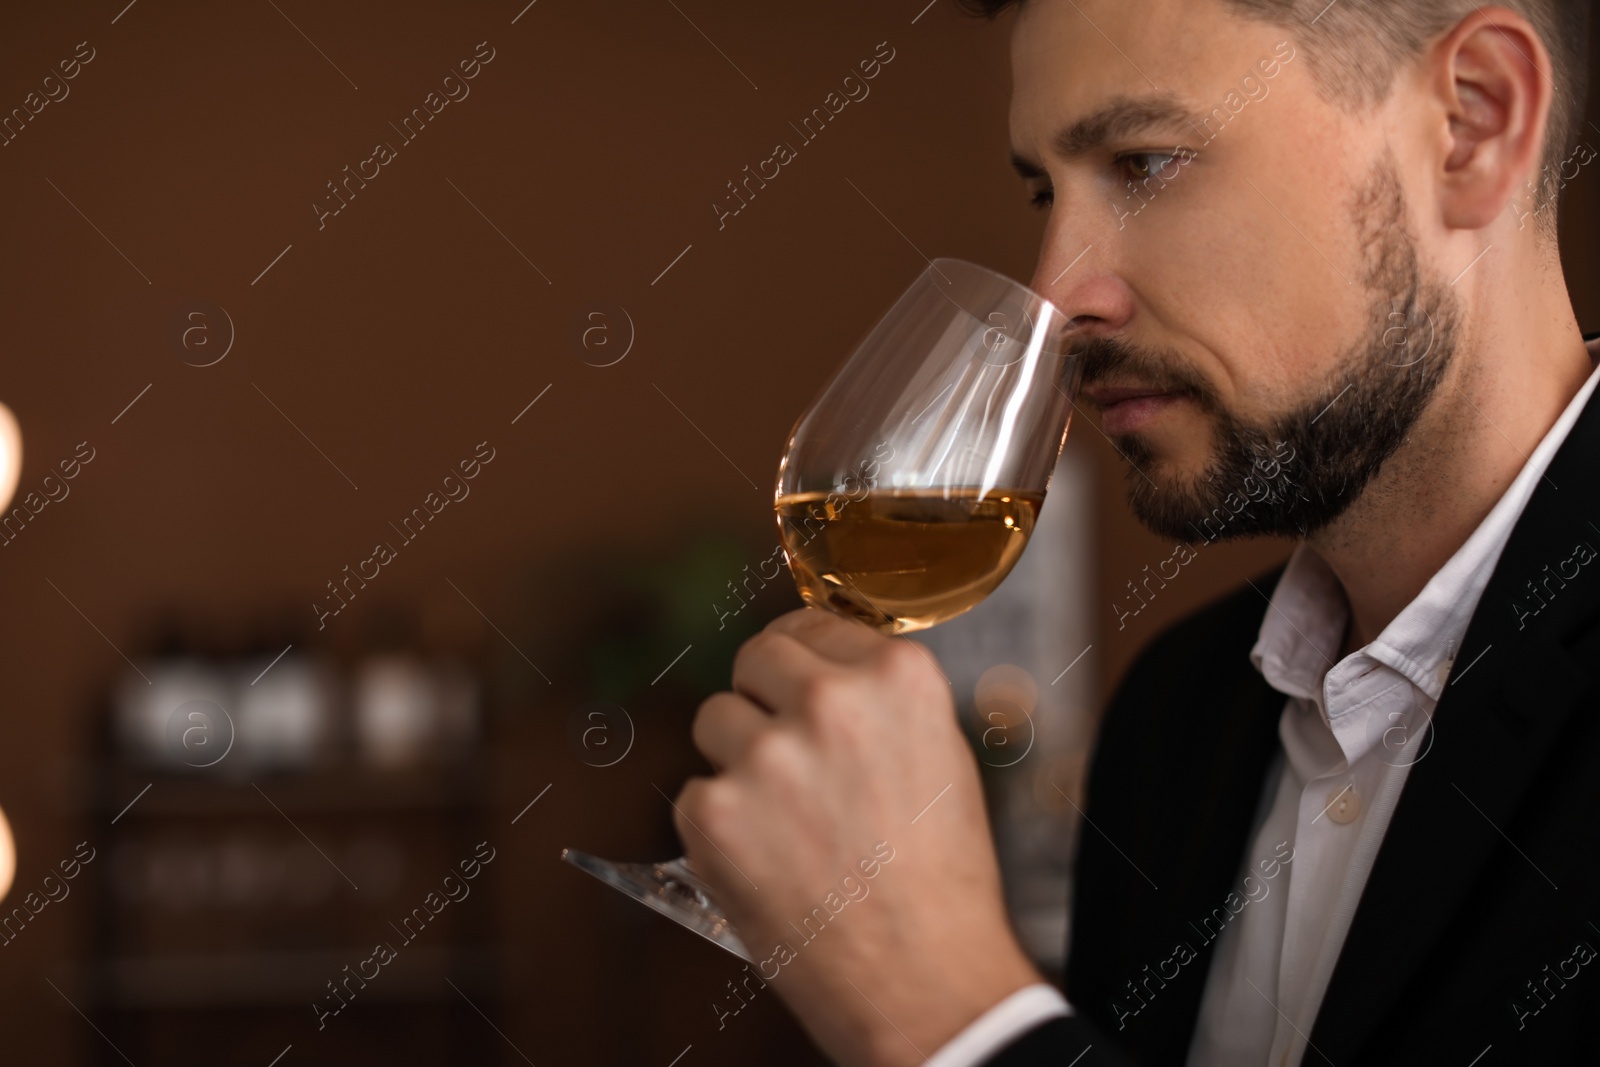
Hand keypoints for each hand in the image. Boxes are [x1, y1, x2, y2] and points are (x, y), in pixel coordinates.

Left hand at [675, 607, 1041, 1065]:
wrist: (925, 981)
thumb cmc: (941, 881)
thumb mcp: (940, 757)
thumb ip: (879, 701)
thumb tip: (820, 668)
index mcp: (897, 676)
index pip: (814, 625)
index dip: (803, 661)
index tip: (798, 686)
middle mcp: (831, 700)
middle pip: (754, 658)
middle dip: (761, 698)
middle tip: (785, 755)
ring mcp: (767, 755)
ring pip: (715, 721)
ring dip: (737, 762)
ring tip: (788, 824)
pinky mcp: (715, 813)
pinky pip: (696, 795)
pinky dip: (720, 829)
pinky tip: (771, 866)